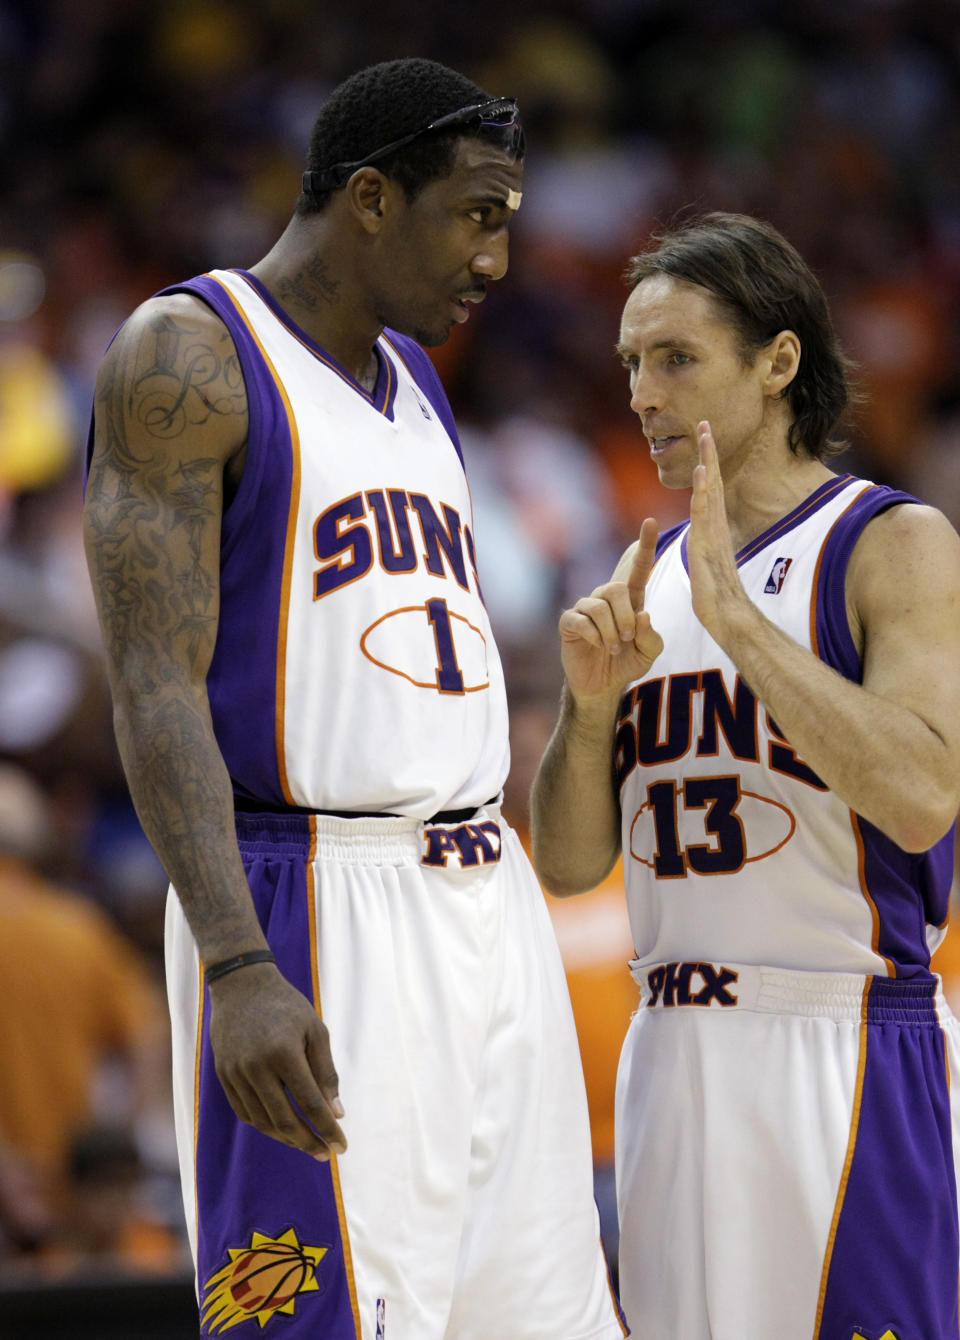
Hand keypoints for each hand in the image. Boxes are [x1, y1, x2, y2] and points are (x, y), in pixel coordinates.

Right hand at [208, 963, 346, 1159]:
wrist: (242, 985)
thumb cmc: (287, 1006)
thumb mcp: (315, 1030)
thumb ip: (326, 1072)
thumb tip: (336, 1113)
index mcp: (284, 1053)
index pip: (309, 1104)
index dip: (327, 1129)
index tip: (342, 1147)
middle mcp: (257, 1067)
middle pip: (284, 1120)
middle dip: (308, 1142)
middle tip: (326, 1153)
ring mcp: (236, 1072)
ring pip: (263, 1121)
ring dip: (286, 1138)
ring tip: (307, 1144)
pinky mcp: (224, 1075)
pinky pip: (244, 1112)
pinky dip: (264, 1125)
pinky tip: (282, 1129)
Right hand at [559, 516, 662, 700]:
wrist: (602, 685)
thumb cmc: (627, 662)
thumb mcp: (649, 653)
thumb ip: (652, 636)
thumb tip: (643, 615)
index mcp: (630, 601)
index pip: (638, 569)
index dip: (644, 546)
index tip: (651, 521)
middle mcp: (606, 599)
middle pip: (616, 588)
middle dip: (626, 617)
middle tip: (627, 639)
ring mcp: (586, 609)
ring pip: (599, 606)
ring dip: (611, 631)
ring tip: (613, 648)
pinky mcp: (569, 623)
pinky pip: (581, 619)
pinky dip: (594, 636)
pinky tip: (597, 646)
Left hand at [688, 421, 748, 640]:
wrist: (729, 618)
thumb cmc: (720, 600)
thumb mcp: (708, 568)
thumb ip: (706, 552)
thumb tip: (703, 546)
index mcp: (714, 530)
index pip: (710, 491)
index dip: (708, 464)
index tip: (703, 440)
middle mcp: (716, 526)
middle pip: (714, 481)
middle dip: (709, 451)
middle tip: (704, 422)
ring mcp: (715, 533)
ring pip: (711, 489)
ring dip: (708, 460)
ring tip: (704, 433)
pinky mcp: (709, 544)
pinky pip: (706, 512)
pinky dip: (706, 490)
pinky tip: (703, 470)